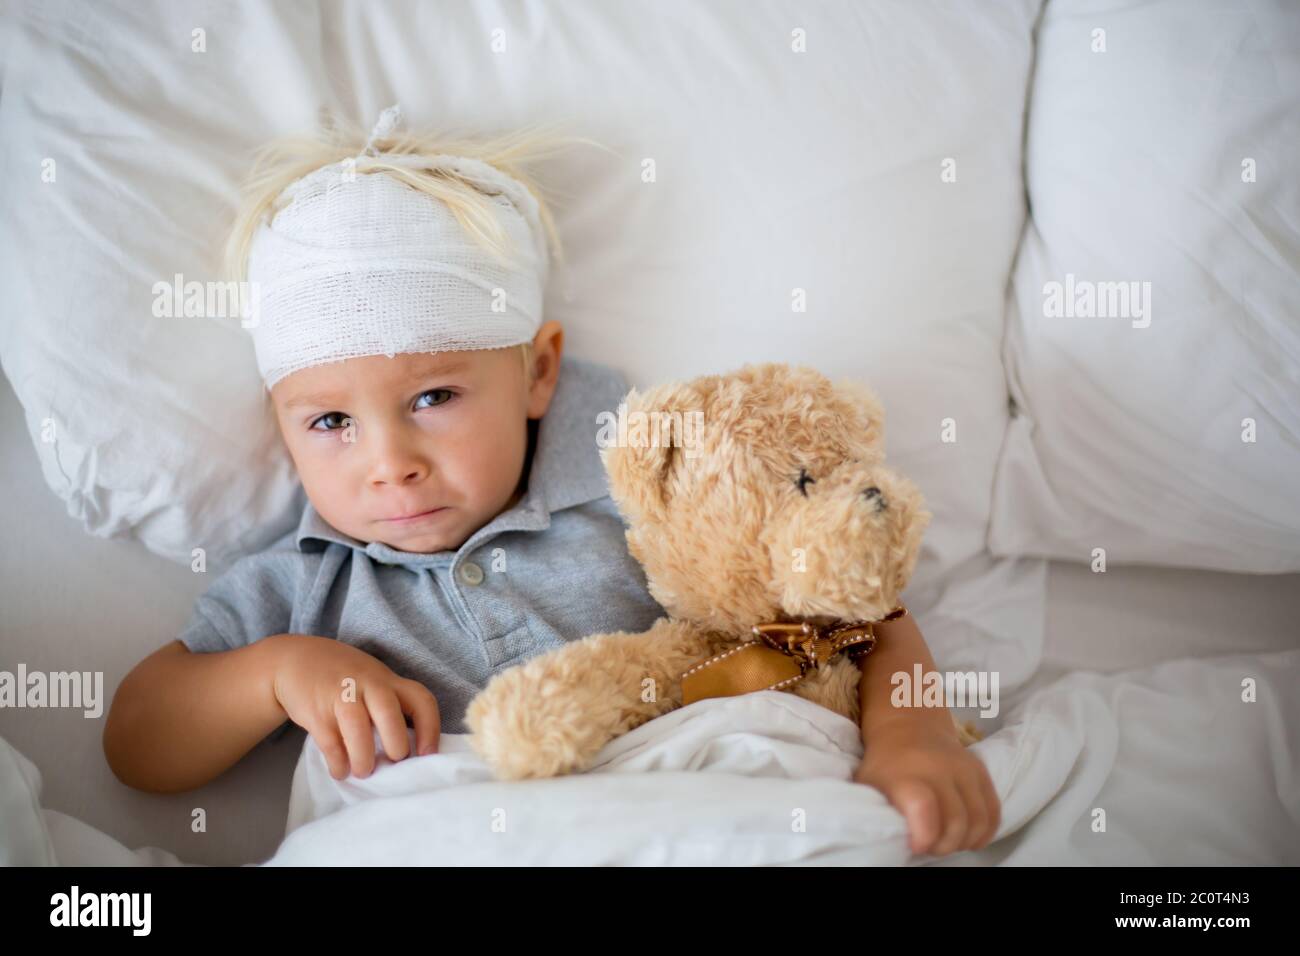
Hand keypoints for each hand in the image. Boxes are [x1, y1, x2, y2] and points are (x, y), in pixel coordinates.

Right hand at [270, 635, 440, 779]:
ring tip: (364, 771)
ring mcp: (340, 696)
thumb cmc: (344, 678)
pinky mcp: (315, 711)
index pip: (420, 699)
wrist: (295, 660)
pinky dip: (338, 762)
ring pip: (357, 727)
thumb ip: (390, 706)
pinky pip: (330, 742)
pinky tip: (341, 770)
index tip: (428, 754)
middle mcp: (367, 684)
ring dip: (364, 757)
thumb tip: (410, 752)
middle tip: (394, 762)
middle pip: (388, 712)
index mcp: (388, 680)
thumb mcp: (372, 680)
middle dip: (395, 743)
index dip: (430, 728)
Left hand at [853, 716, 999, 855]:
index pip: (924, 808)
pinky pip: (994, 810)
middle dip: (944, 845)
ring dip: (965, 841)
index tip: (916, 846)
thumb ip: (875, 809)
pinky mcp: (981, 771)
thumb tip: (885, 838)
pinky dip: (985, 832)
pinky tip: (969, 838)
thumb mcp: (868, 785)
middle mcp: (939, 769)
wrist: (908, 729)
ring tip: (947, 841)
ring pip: (979, 820)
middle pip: (956, 822)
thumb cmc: (885, 766)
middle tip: (930, 846)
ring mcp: (964, 769)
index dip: (925, 835)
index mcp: (906, 775)